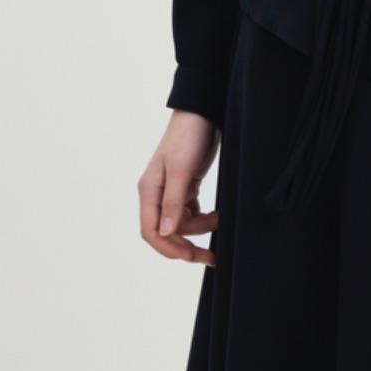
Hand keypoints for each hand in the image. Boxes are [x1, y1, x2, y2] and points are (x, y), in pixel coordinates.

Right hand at [138, 111, 220, 263]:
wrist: (203, 113)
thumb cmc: (188, 137)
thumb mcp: (181, 170)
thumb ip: (173, 202)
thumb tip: (164, 232)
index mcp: (149, 190)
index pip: (150, 232)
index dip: (169, 249)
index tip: (193, 257)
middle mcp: (156, 193)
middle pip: (167, 232)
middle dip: (188, 245)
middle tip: (212, 257)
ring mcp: (171, 190)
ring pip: (183, 223)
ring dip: (203, 226)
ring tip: (221, 217)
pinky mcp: (185, 186)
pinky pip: (191, 212)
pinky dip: (204, 217)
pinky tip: (216, 215)